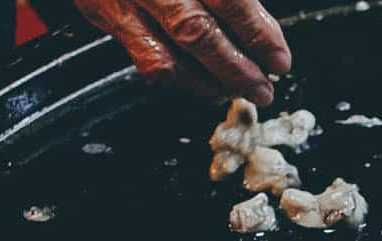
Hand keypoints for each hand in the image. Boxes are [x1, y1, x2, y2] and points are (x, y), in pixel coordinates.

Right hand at [73, 0, 291, 105]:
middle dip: (238, 70)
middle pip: (199, 33)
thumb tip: (263, 30)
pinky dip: (178, 80)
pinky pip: (145, 59)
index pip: (231, 0)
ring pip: (170, 56)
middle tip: (262, 88)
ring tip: (234, 91)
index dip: (259, 35)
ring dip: (209, 83)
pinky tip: (200, 84)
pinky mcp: (103, 11)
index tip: (279, 59)